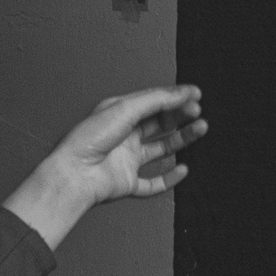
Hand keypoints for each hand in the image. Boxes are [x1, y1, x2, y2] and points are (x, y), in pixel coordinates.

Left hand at [58, 83, 207, 206]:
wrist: (74, 174)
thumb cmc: (90, 139)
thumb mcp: (126, 108)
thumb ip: (158, 99)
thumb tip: (185, 92)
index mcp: (119, 114)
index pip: (153, 102)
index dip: (175, 98)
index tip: (197, 95)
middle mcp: (124, 136)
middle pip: (160, 123)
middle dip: (181, 116)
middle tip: (198, 112)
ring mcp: (126, 160)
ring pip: (161, 149)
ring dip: (182, 139)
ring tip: (201, 129)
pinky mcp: (127, 183)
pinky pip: (152, 182)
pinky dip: (170, 178)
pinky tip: (183, 168)